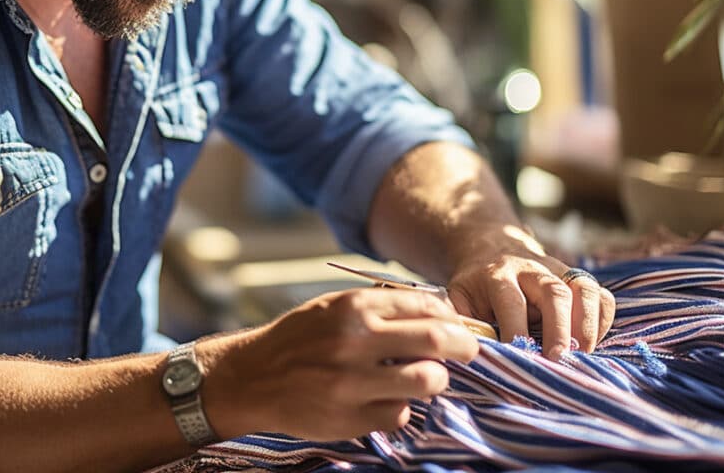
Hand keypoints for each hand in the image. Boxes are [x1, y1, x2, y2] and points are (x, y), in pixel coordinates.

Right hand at [204, 287, 478, 440]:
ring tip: (426, 378)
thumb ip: (380, 307)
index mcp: (354, 307)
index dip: (452, 317)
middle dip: (464, 346)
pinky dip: (400, 408)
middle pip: (436, 340)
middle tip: (469, 351)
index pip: (427, 306)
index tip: (457, 326)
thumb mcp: (335, 306)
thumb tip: (437, 313)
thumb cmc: (301, 338)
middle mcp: (355, 341)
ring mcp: (353, 382)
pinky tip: (385, 400)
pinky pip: (400, 414)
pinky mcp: (350, 418)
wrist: (254, 377)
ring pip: (427, 381)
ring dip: (435, 380)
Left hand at [444, 223, 615, 359]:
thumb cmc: (476, 285)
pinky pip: (602, 296)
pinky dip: (602, 320)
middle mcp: (532, 268)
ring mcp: (560, 271)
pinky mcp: (578, 279)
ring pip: (584, 289)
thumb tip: (465, 349)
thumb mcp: (457, 296)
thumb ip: (461, 320)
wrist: (493, 247)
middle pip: (554, 292)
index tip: (518, 355)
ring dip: (587, 324)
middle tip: (557, 359)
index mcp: (498, 274)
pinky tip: (592, 341)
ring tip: (582, 354)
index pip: (511, 300)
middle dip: (559, 328)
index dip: (516, 328)